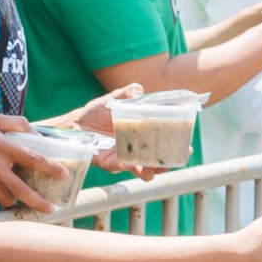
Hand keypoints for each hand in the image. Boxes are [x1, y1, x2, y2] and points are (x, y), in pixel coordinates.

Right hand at [0, 114, 56, 212]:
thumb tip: (35, 132)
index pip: (33, 159)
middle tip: (51, 208)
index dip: (50, 168)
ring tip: (23, 203)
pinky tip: (1, 197)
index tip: (64, 176)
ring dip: (16, 201)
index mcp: (2, 147)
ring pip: (6, 199)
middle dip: (38, 202)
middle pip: (22, 190)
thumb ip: (15, 123)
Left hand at [53, 84, 170, 179]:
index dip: (177, 146)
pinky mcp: (110, 163)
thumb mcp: (115, 99)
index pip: (165, 142)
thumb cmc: (98, 111)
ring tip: (153, 167)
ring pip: (144, 170)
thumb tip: (140, 91)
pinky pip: (121, 167)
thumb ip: (129, 93)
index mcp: (144, 133)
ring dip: (151, 170)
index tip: (186, 146)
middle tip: (174, 159)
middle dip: (169, 163)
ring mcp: (125, 157)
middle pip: (159, 162)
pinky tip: (127, 162)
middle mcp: (138, 148)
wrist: (75, 123)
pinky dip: (126, 165)